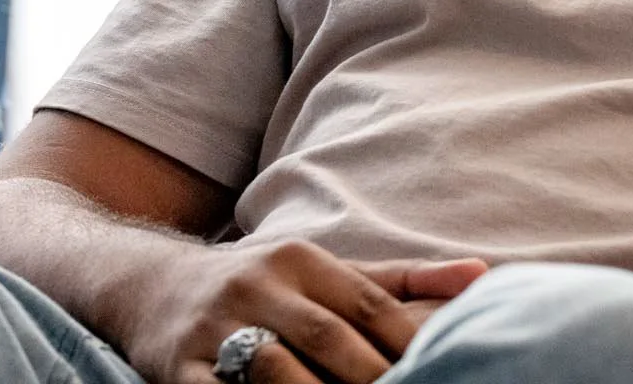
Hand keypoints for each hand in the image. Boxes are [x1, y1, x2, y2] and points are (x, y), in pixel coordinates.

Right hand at [122, 238, 485, 383]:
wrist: (149, 283)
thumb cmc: (259, 283)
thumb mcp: (322, 271)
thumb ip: (401, 280)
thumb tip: (483, 275)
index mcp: (303, 260)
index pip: (370, 305)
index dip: (408, 343)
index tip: (446, 370)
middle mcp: (260, 284)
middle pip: (331, 339)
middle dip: (373, 379)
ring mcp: (216, 326)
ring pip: (276, 369)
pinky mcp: (179, 367)